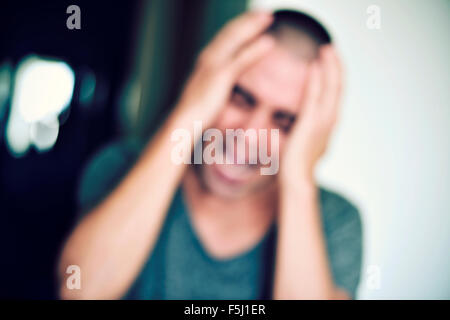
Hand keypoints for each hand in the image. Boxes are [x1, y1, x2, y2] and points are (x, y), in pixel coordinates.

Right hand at [176, 11, 275, 126]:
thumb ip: (218, 82)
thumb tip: (225, 82)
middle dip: (248, 19)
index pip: (225, 35)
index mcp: (206, 59)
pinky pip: (241, 58)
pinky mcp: (220, 76)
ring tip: (269, 17)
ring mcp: (213, 64)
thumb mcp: (209, 92)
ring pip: (235, 38)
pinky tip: (269, 42)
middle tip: (266, 13)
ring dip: (253, 26)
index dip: (240, 25)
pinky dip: (255, 49)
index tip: (254, 19)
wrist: (184, 120)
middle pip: (230, 31)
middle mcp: (208, 57)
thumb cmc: (196, 111)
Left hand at [280, 45, 343, 183]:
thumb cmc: (297, 165)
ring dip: (329, 67)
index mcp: (329, 125)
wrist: (297, 181)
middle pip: (338, 87)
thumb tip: (301, 124)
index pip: (335, 95)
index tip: (330, 61)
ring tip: (326, 49)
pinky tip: (314, 66)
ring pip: (331, 88)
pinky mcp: (310, 124)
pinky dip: (316, 80)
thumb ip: (307, 130)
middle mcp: (330, 121)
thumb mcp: (305, 143)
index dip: (334, 76)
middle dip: (336, 66)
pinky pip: (314, 97)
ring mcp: (323, 123)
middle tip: (330, 48)